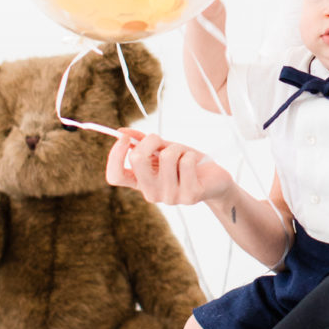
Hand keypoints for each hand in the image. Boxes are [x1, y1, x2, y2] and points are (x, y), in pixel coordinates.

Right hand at [106, 130, 232, 205]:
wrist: (213, 179)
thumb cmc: (185, 163)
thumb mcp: (163, 150)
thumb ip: (143, 142)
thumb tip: (122, 131)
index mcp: (140, 182)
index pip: (115, 176)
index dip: (115, 156)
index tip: (124, 139)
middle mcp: (151, 193)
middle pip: (137, 160)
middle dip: (150, 140)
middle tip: (160, 140)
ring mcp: (170, 197)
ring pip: (167, 157)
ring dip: (177, 148)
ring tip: (183, 155)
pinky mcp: (189, 196)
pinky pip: (185, 162)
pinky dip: (190, 155)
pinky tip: (195, 164)